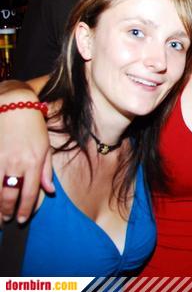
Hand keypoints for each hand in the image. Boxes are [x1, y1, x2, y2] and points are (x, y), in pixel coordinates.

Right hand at [0, 88, 52, 223]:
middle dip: (8, 212)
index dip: (25, 210)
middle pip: (9, 196)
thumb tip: (49, 191)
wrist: (13, 105)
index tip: (23, 219)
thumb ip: (46, 171)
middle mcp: (16, 162)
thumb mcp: (45, 146)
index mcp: (34, 161)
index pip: (30, 193)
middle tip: (7, 220)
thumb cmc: (32, 126)